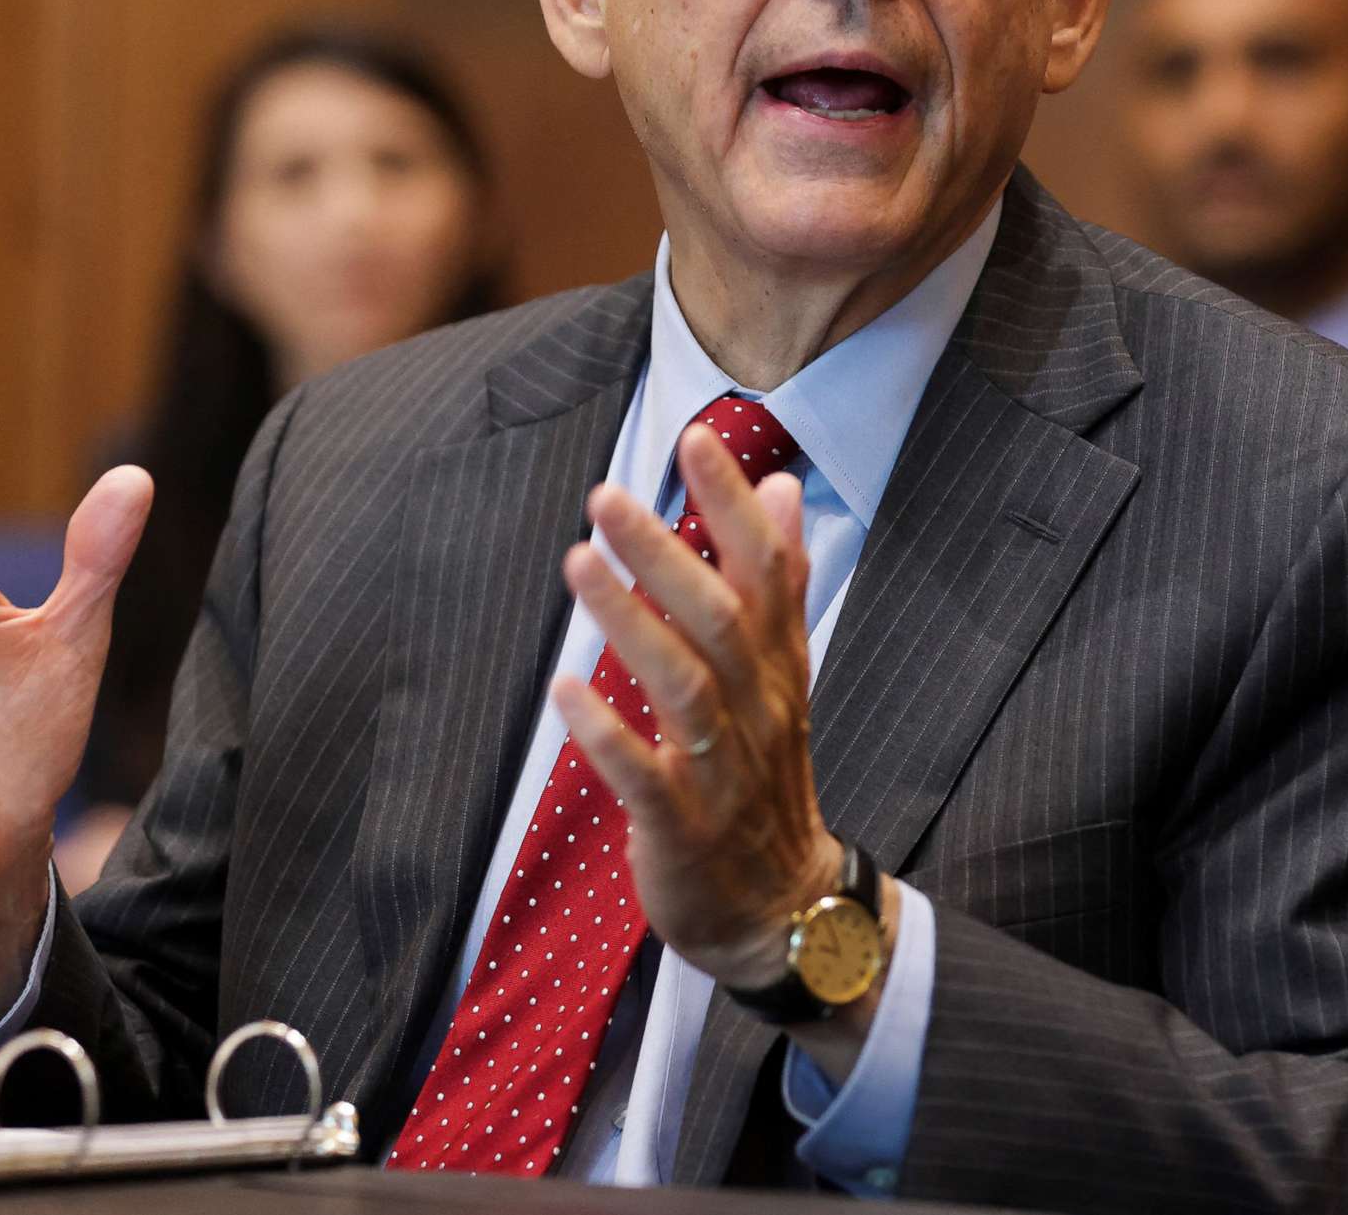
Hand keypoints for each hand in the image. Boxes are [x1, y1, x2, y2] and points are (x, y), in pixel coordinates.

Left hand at [554, 423, 877, 1056]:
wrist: (781, 910)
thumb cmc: (765, 775)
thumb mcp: (783, 674)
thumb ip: (778, 581)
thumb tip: (780, 485)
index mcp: (780, 667)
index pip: (769, 572)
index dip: (733, 506)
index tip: (696, 437)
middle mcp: (759, 709)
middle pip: (720, 621)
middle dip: (665, 554)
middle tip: (606, 494)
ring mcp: (722, 771)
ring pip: (684, 687)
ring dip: (629, 624)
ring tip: (578, 564)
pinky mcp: (683, 830)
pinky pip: (646, 779)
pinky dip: (608, 735)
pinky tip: (564, 690)